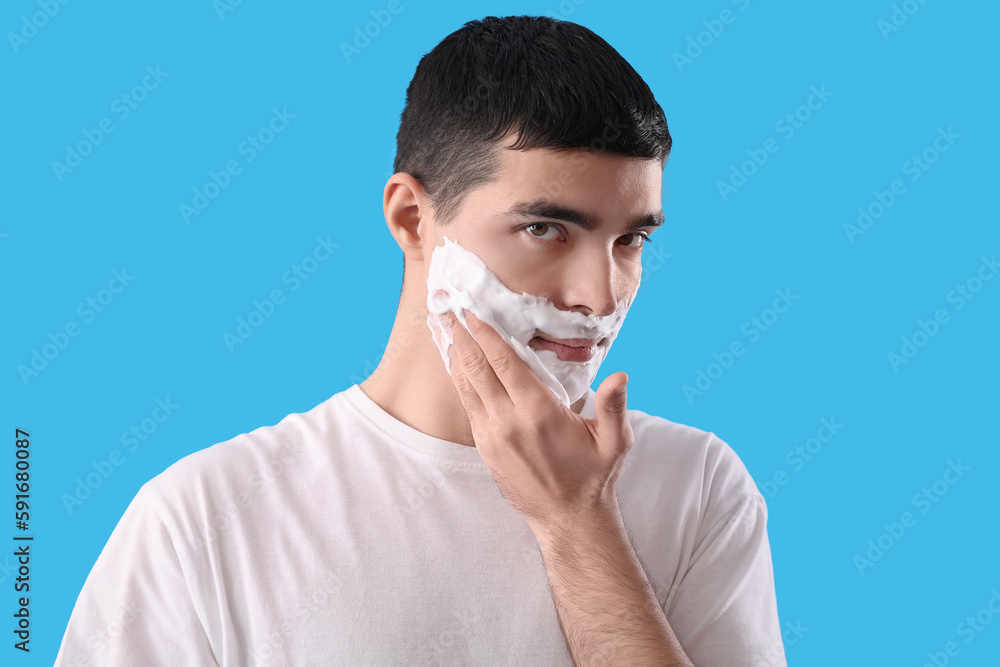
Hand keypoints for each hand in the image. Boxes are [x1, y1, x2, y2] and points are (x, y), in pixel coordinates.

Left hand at [432, 309, 633, 535]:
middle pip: (476, 368)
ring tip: (443, 328)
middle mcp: (509, 421)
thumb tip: (621, 376)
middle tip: (445, 308)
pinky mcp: (485, 448)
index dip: (485, 334)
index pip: (504, 363)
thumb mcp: (614, 441)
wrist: (567, 520)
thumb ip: (614, 406)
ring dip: (453, 355)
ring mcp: (492, 436)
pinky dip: (460, 381)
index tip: (472, 311)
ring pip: (465, 386)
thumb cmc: (593, 476)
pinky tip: (456, 364)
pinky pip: (468, 406)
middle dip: (459, 336)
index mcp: (538, 412)